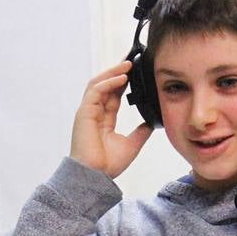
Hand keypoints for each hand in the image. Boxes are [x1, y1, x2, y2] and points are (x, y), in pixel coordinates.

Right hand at [69, 61, 153, 178]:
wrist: (95, 176)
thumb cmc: (107, 165)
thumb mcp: (132, 145)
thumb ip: (140, 132)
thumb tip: (152, 122)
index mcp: (104, 119)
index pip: (114, 93)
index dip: (124, 81)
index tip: (136, 71)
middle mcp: (95, 112)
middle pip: (106, 84)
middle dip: (118, 71)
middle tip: (133, 59)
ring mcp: (88, 111)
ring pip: (99, 83)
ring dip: (113, 72)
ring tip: (128, 64)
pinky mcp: (84, 112)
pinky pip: (96, 91)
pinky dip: (109, 83)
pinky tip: (122, 78)